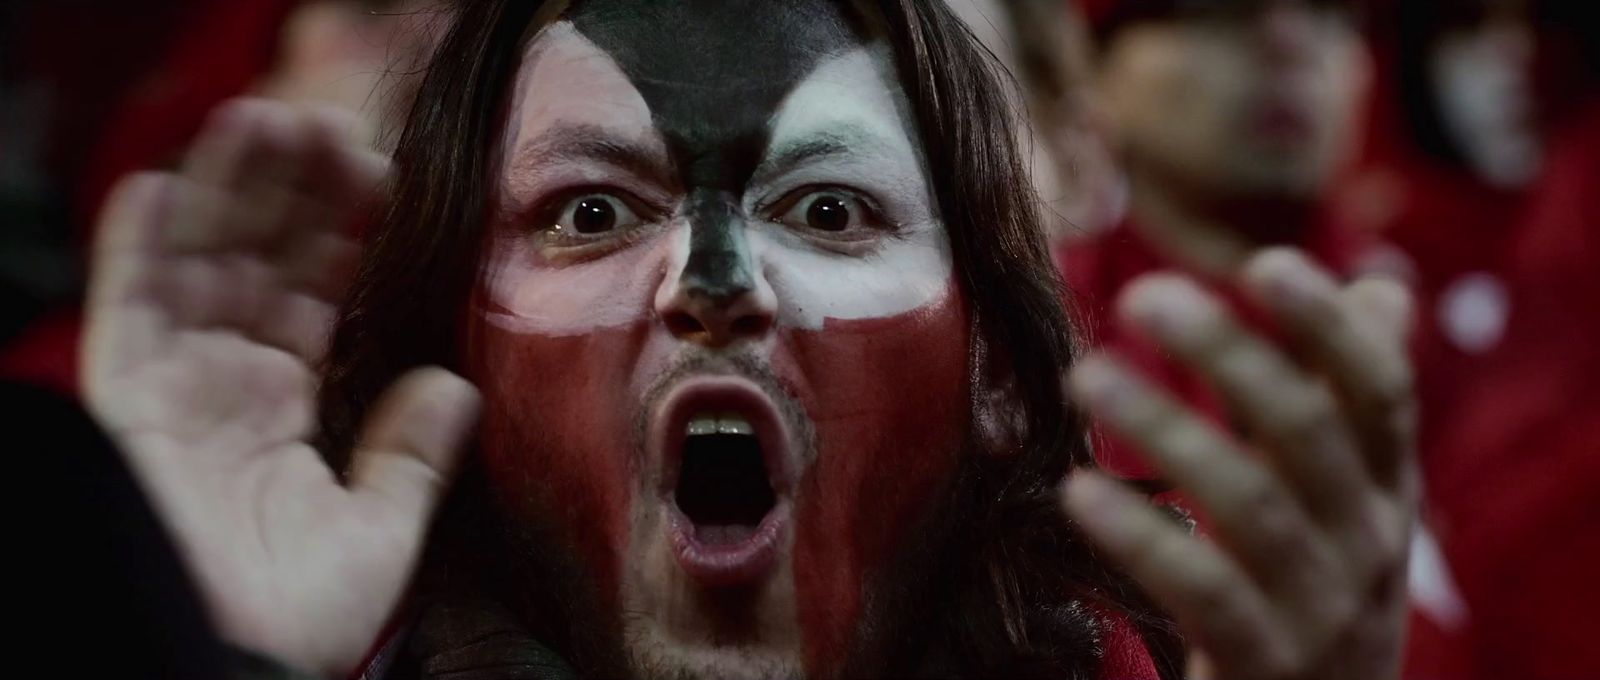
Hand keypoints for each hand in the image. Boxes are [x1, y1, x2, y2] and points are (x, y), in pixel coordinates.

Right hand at [81, 98, 479, 676]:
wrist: (230, 665)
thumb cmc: (295, 622)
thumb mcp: (378, 533)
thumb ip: (411, 455)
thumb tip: (452, 385)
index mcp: (283, 413)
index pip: (315, 302)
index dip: (342, 237)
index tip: (379, 176)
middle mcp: (225, 389)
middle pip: (254, 266)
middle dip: (286, 193)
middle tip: (323, 122)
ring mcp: (172, 389)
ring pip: (195, 265)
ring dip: (224, 192)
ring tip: (264, 117)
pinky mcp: (125, 401)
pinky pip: (125, 310)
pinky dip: (135, 249)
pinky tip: (162, 184)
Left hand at [1061, 249, 1415, 679]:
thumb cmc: (1320, 585)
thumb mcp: (1350, 496)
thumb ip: (1348, 398)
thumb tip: (1378, 285)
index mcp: (1386, 487)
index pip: (1379, 391)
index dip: (1330, 326)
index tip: (1264, 263)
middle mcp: (1366, 540)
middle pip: (1308, 429)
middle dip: (1227, 353)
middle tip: (1140, 294)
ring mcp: (1319, 607)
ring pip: (1250, 503)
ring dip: (1166, 428)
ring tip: (1085, 375)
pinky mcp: (1263, 663)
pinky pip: (1203, 591)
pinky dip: (1141, 537)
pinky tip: (1077, 492)